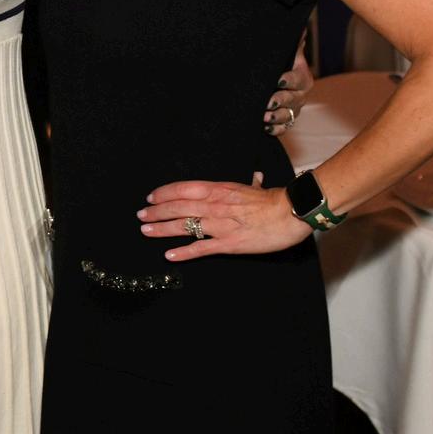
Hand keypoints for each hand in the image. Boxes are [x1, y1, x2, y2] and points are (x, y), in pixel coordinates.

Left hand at [140, 173, 310, 260]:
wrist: (290, 212)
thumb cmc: (273, 200)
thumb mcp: (253, 188)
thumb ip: (247, 185)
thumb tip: (254, 178)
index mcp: (218, 189)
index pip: (183, 189)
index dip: (164, 193)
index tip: (151, 197)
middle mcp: (214, 205)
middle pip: (177, 207)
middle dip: (156, 212)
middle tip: (141, 216)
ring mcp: (219, 225)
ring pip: (184, 226)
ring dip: (162, 229)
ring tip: (146, 232)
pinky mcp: (228, 243)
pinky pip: (200, 248)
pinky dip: (183, 252)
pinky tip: (169, 255)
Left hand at [264, 50, 315, 133]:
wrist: (275, 82)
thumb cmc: (281, 64)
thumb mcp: (286, 53)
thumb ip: (293, 43)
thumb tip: (301, 27)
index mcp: (302, 77)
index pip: (298, 78)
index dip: (289, 80)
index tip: (278, 80)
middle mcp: (300, 94)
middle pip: (293, 99)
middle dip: (280, 100)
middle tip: (268, 102)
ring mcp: (293, 109)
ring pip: (287, 115)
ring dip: (276, 117)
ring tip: (264, 117)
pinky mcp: (286, 121)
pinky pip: (283, 128)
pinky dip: (275, 130)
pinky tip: (265, 129)